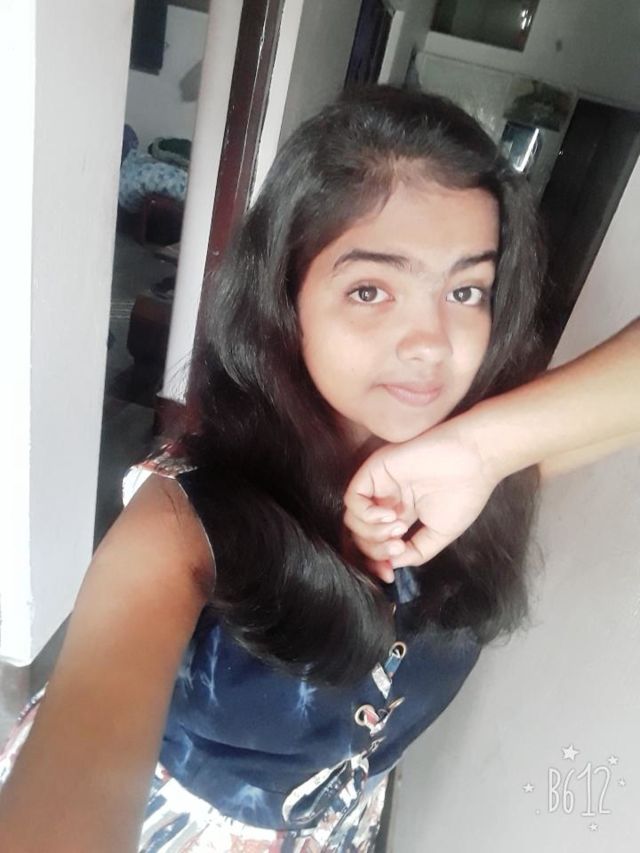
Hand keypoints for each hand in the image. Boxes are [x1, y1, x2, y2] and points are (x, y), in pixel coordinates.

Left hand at [343, 419, 499, 582]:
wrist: (473, 461)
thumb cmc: (463, 494)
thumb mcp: (440, 533)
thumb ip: (415, 551)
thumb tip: (391, 565)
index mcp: (402, 513)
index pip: (376, 542)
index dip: (377, 562)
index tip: (389, 577)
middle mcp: (387, 500)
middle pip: (362, 535)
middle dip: (376, 550)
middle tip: (399, 548)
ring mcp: (379, 486)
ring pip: (354, 520)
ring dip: (373, 534)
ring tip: (399, 529)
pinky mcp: (373, 471)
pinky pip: (352, 500)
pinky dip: (366, 515)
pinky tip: (390, 516)